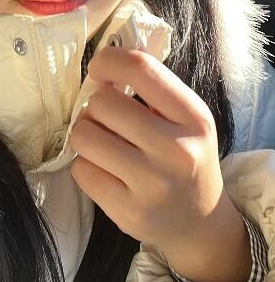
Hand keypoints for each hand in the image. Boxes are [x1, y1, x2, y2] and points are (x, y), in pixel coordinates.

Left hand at [70, 48, 251, 281]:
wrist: (200, 221)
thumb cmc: (185, 157)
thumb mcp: (186, 118)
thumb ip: (152, 88)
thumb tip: (106, 60)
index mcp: (194, 118)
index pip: (141, 70)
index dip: (109, 61)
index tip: (101, 69)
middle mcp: (176, 151)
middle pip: (102, 103)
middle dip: (95, 106)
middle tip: (107, 119)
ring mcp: (152, 185)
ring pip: (84, 136)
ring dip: (86, 134)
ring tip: (103, 142)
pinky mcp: (128, 212)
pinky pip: (80, 170)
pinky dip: (85, 165)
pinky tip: (105, 170)